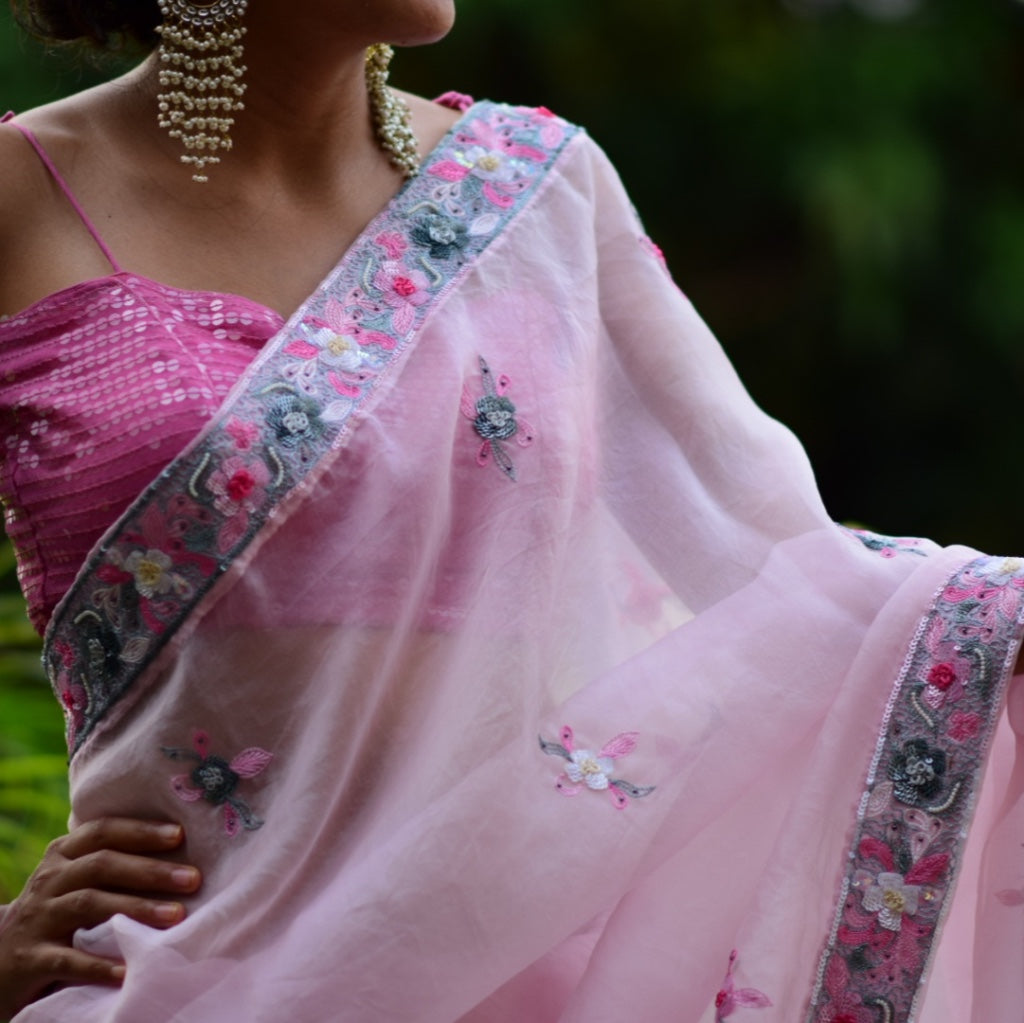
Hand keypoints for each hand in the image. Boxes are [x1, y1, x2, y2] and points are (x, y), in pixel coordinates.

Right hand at [0, 817, 200, 1018]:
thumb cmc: (56, 912)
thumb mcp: (76, 880)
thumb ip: (113, 862)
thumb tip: (181, 850)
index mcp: (62, 854)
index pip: (103, 832)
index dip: (141, 831)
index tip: (179, 834)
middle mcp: (49, 880)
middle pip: (102, 865)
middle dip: (150, 870)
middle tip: (192, 879)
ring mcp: (37, 919)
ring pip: (89, 904)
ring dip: (136, 908)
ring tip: (175, 916)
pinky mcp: (29, 959)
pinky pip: (67, 960)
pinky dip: (99, 964)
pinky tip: (128, 970)